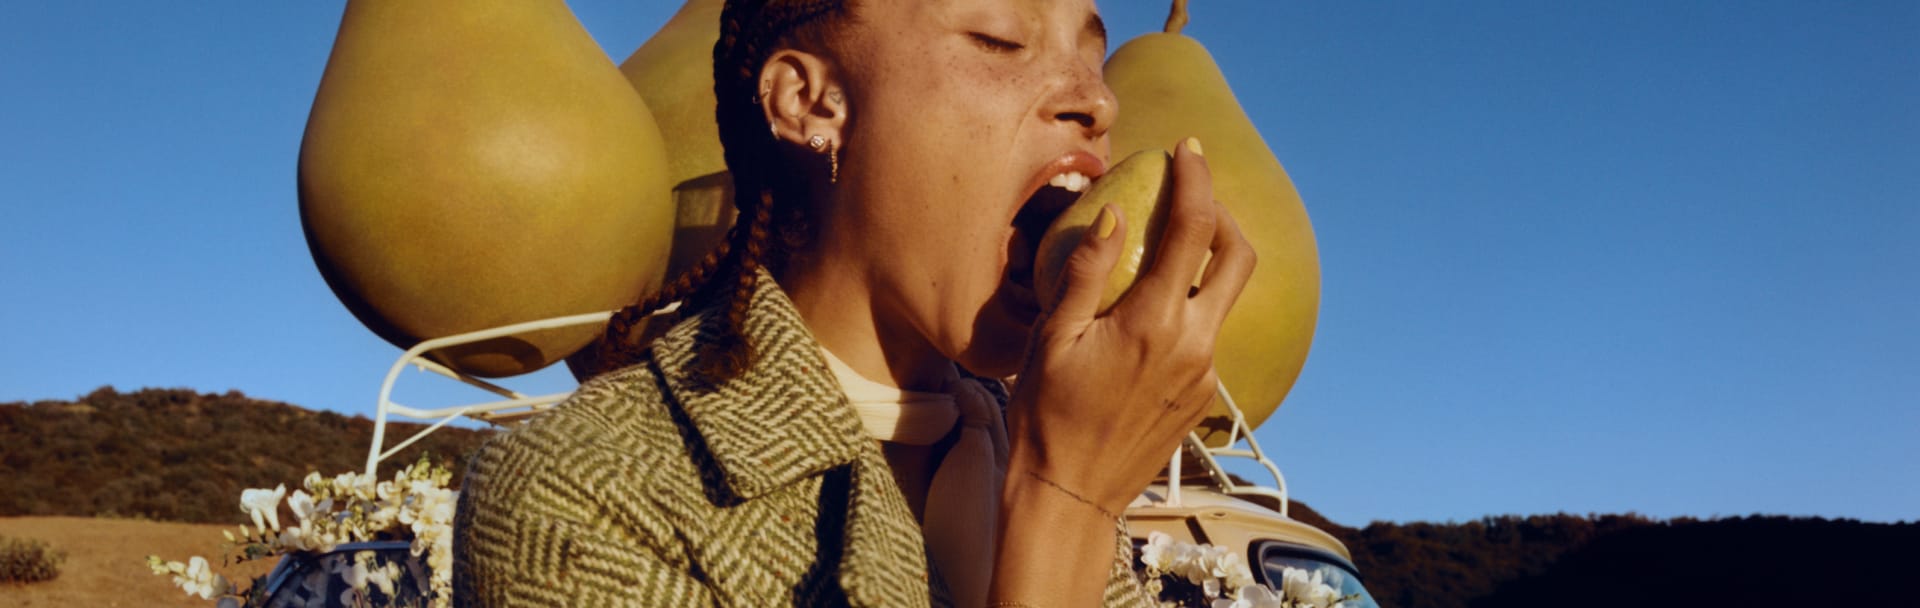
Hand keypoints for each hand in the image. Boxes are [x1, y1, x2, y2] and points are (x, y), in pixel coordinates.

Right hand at [1007, 137, 1256, 512]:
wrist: (1069, 496)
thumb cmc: (1045, 414)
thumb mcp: (1051, 337)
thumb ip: (1084, 271)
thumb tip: (1115, 214)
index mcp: (1155, 322)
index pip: (1195, 229)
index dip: (1196, 179)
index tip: (1187, 148)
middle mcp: (1194, 345)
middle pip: (1238, 257)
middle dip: (1223, 214)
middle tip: (1190, 194)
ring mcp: (1205, 374)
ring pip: (1223, 299)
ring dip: (1204, 263)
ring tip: (1163, 250)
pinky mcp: (1203, 397)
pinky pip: (1207, 335)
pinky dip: (1188, 307)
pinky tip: (1148, 313)